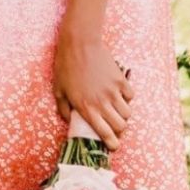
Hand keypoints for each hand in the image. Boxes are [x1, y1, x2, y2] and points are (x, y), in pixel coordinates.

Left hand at [51, 26, 133, 150]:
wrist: (79, 44)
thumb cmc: (66, 66)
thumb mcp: (58, 90)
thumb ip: (63, 109)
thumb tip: (70, 121)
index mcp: (86, 108)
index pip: (104, 133)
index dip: (111, 143)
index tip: (113, 146)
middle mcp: (102, 102)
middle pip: (121, 126)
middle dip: (119, 132)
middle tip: (115, 129)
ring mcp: (113, 91)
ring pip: (128, 114)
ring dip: (124, 116)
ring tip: (117, 113)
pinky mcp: (120, 79)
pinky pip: (130, 96)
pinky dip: (127, 99)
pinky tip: (120, 96)